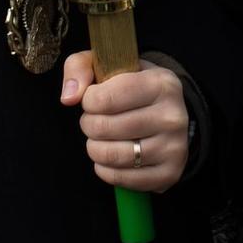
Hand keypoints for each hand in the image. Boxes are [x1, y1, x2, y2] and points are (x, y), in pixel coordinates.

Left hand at [60, 51, 188, 193]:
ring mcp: (173, 147)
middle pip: (105, 128)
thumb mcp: (110, 64)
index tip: (93, 99)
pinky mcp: (169, 173)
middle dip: (89, 124)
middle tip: (94, 120)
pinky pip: (120, 178)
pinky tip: (110, 156)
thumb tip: (68, 97)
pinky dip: (105, 169)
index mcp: (161, 83)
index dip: (88, 101)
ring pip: (111, 156)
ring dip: (94, 148)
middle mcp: (172, 116)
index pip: (105, 98)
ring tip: (100, 138)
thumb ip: (80, 67)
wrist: (168, 113)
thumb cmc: (132, 87)